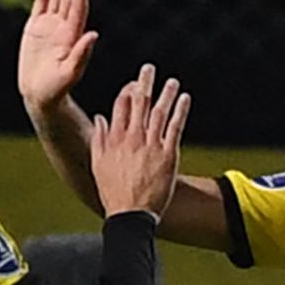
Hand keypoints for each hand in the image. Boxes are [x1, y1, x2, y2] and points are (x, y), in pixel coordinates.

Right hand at [17, 0, 98, 111]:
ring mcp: (50, 26)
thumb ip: (81, 55)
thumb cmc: (56, 90)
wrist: (40, 96)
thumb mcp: (69, 74)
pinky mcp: (36, 27)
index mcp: (73, 37)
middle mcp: (64, 28)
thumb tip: (94, 34)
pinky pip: (41, 2)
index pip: (78, 8)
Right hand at [89, 62, 189, 216]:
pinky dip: (181, 110)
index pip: (120, 105)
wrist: (131, 215)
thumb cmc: (113, 192)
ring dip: (166, 93)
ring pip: (160, 111)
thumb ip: (99, 138)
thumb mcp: (98, 164)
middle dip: (144, 83)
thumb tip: (100, 117)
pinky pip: (176, 126)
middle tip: (149, 69)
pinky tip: (185, 98)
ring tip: (172, 81)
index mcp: (114, 138)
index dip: (127, 91)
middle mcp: (132, 137)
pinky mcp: (168, 154)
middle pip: (139, 103)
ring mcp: (151, 145)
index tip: (133, 84)